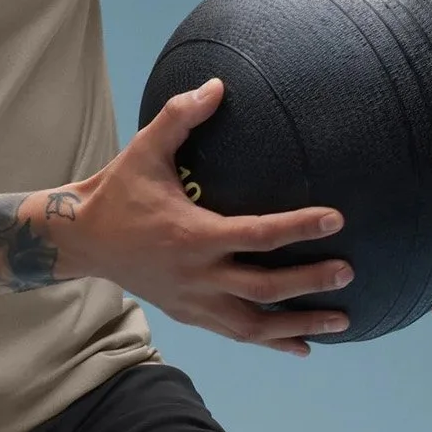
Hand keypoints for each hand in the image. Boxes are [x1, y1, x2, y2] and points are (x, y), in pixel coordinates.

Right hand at [49, 77, 350, 355]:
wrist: (83, 240)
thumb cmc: (118, 191)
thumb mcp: (145, 149)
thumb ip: (180, 116)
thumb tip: (217, 85)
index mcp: (192, 235)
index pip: (257, 234)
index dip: (299, 227)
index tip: (336, 219)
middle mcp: (196, 275)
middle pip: (264, 289)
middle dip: (310, 283)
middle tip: (348, 272)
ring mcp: (192, 301)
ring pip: (254, 325)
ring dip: (299, 326)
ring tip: (341, 322)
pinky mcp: (188, 314)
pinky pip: (236, 333)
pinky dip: (272, 341)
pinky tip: (302, 346)